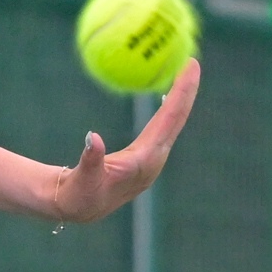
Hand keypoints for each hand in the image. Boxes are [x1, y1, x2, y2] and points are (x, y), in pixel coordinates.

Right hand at [50, 58, 200, 223]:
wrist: (80, 209)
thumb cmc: (79, 195)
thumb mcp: (83, 179)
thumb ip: (90, 159)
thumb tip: (92, 138)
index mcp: (145, 160)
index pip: (169, 119)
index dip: (181, 91)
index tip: (189, 66)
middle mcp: (155, 158)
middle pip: (177, 118)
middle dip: (186, 89)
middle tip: (191, 61)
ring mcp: (153, 158)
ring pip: (172, 122)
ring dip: (180, 97)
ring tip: (184, 73)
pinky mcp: (147, 157)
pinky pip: (162, 125)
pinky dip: (168, 107)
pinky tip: (169, 96)